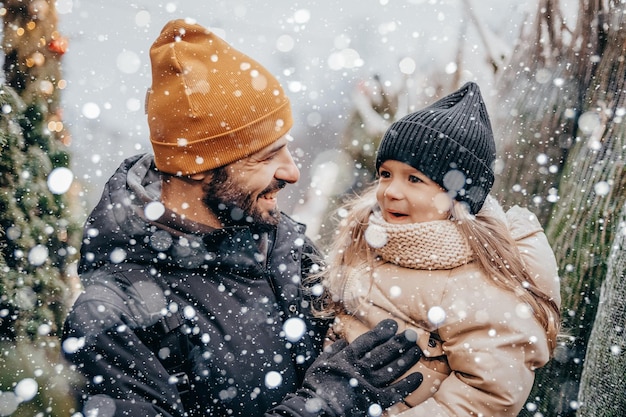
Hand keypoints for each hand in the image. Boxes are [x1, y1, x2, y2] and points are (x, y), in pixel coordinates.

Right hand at [296, 319, 422, 416]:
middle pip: (385, 352)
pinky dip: (408, 385)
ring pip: (393, 369)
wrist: (317, 410)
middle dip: (399, 342)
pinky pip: (396, 392)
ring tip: (416, 350)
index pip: (369, 340)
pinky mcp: (375, 401)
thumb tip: (343, 341)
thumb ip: (332, 350)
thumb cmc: (316, 387)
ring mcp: (369, 384)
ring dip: (407, 359)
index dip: (382, 331)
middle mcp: (361, 368)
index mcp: (347, 357)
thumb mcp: (319, 363)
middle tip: (411, 335)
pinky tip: (419, 377)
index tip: (393, 325)